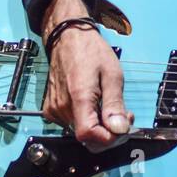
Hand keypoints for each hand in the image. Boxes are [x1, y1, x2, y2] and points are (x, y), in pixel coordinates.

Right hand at [40, 0, 133, 150]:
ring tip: (110, 106)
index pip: (88, 136)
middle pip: (86, 138)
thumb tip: (119, 129)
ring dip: (99, 127)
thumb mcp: (112, 74)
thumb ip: (115, 104)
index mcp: (78, 97)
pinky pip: (72, 124)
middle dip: (109, 133)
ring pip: (81, 133)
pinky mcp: (52, 110)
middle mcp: (62, 107)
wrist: (68, 38)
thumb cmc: (91, 51)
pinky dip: (87, 121)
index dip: (108, 139)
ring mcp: (55, 110)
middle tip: (123, 116)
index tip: (123, 128)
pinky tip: (95, 106)